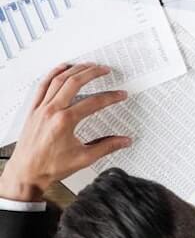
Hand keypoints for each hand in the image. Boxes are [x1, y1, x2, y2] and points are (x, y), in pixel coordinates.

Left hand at [0, 63, 131, 201]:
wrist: (26, 172)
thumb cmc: (50, 167)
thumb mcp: (84, 158)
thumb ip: (107, 146)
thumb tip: (124, 141)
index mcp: (65, 122)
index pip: (93, 103)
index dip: (110, 97)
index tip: (120, 95)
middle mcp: (51, 111)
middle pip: (74, 83)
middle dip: (92, 73)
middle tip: (104, 70)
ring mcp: (40, 108)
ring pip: (58, 80)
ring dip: (74, 70)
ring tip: (87, 65)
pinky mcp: (33, 110)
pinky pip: (42, 86)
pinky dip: (52, 74)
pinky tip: (61, 68)